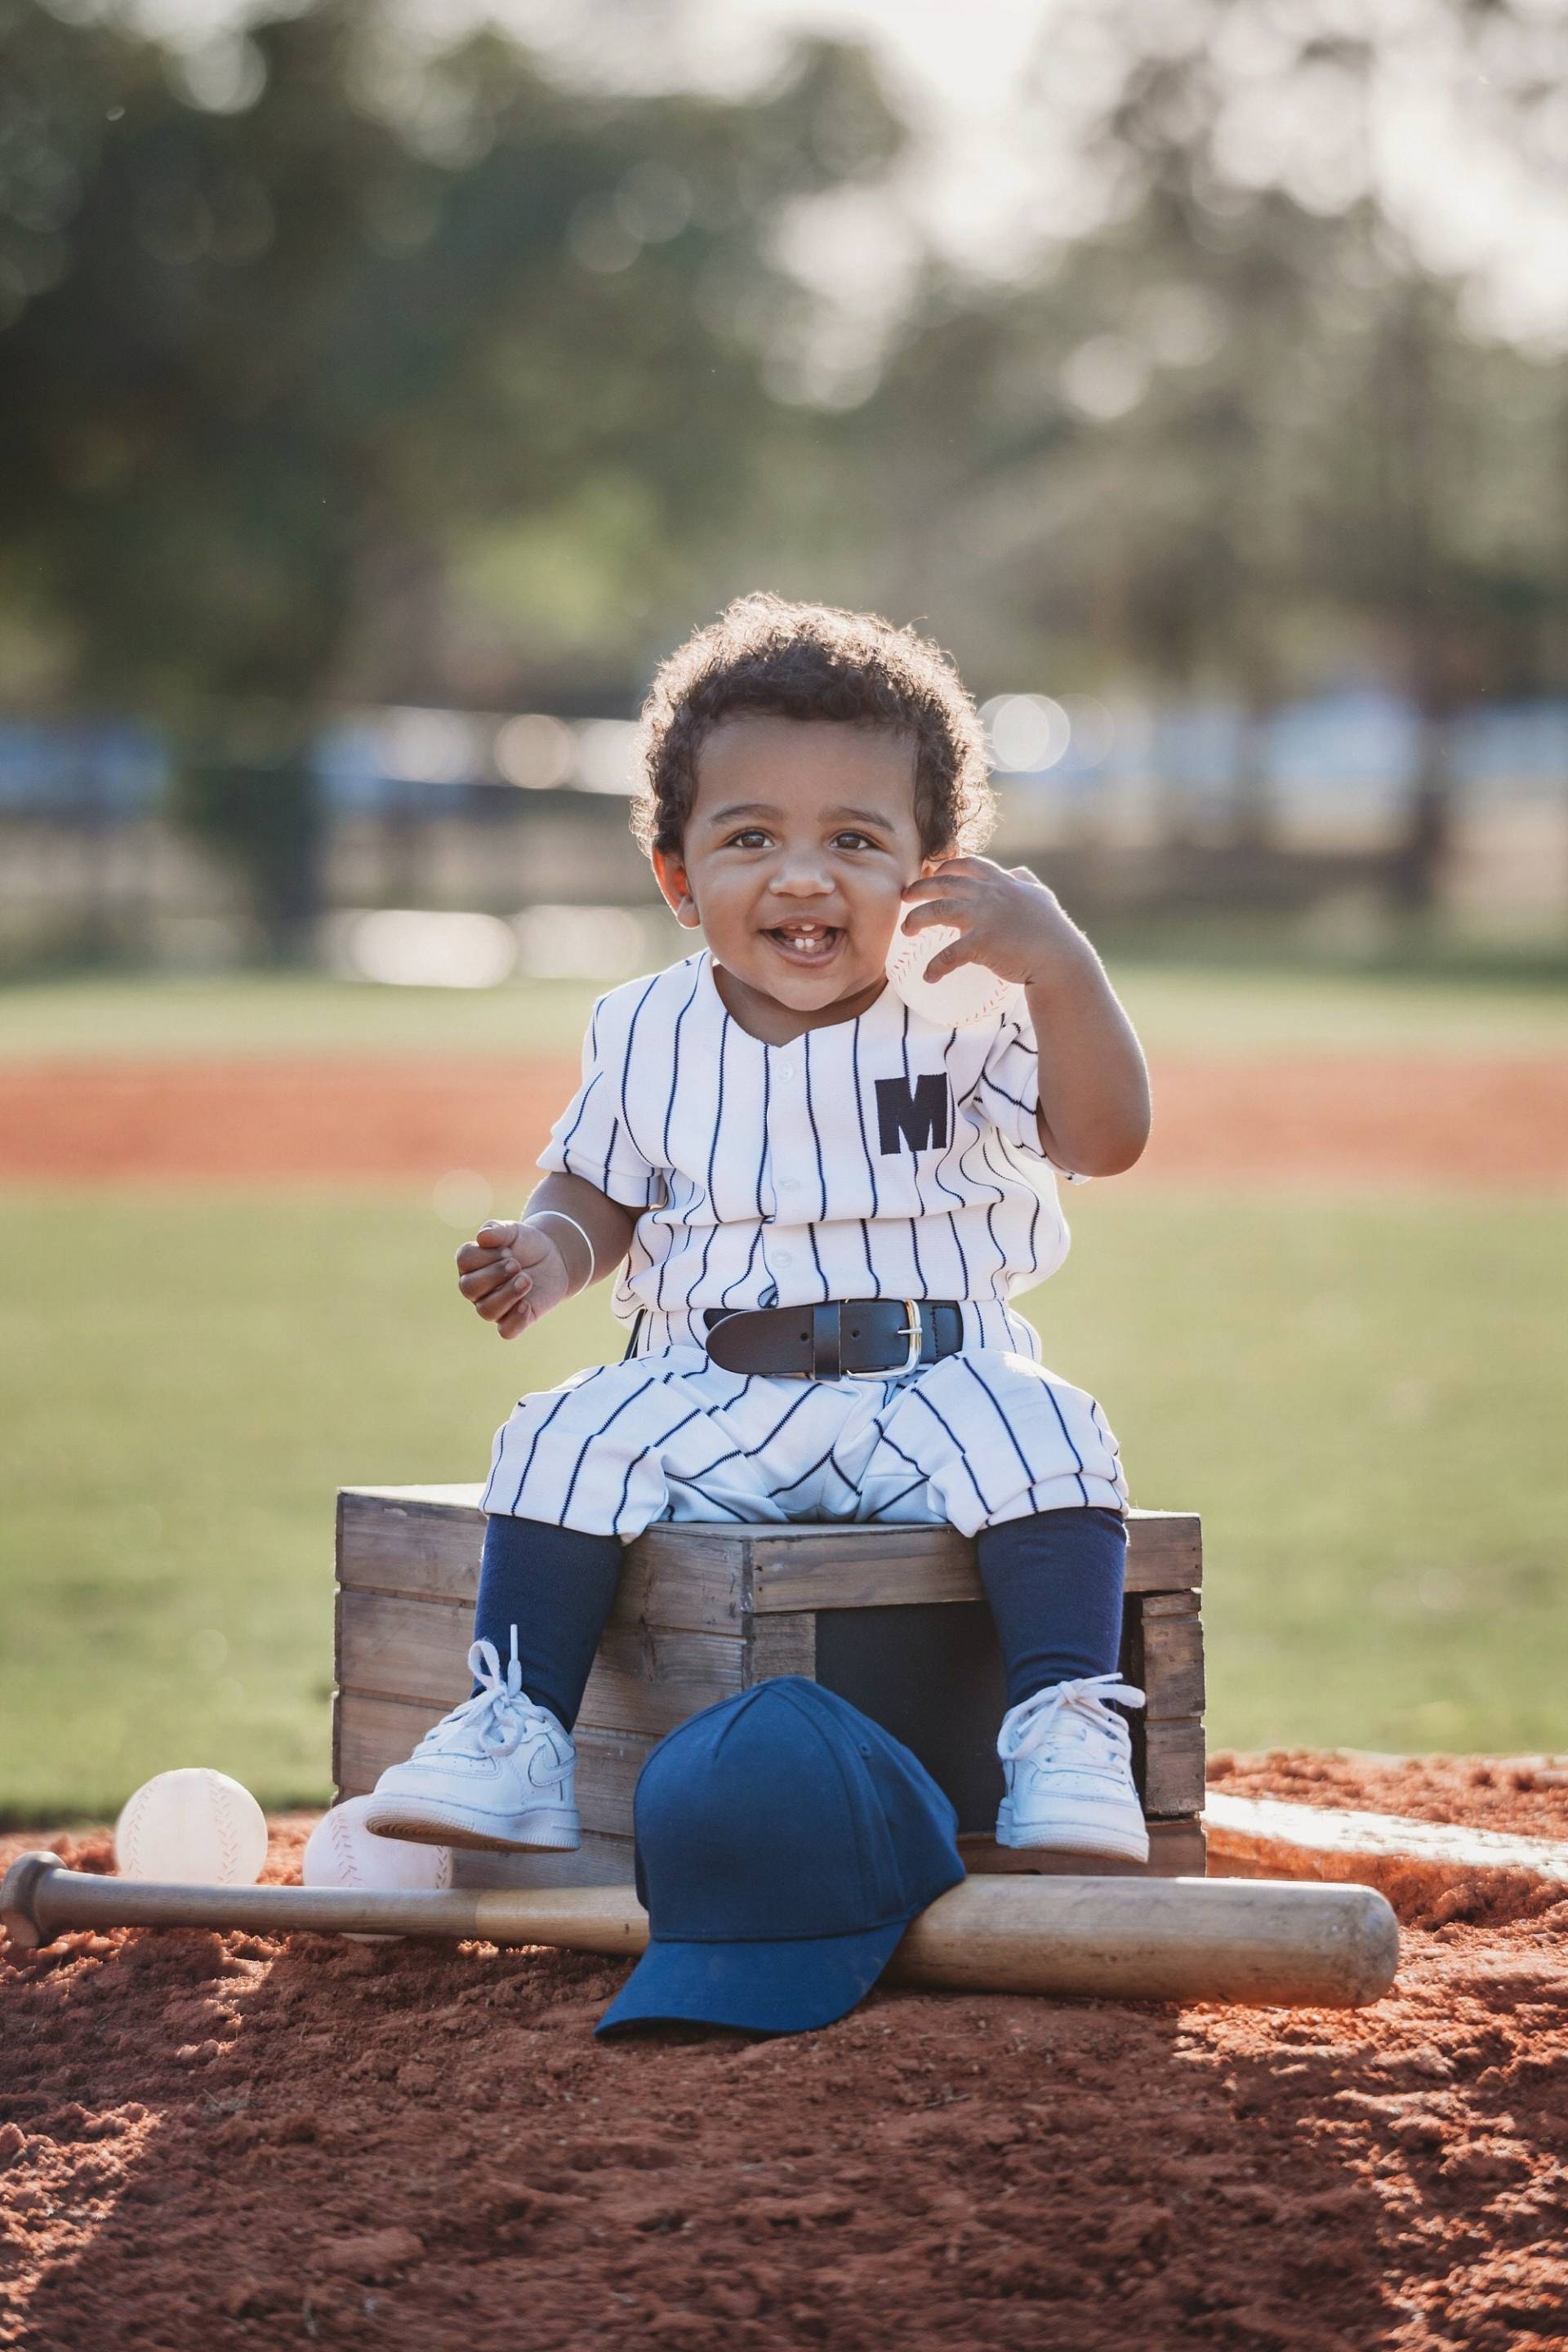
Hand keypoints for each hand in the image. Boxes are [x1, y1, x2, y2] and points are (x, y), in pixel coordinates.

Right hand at [455, 1219, 571, 1339]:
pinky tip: (527, 1305)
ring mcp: (494, 1306)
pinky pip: (506, 1331)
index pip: (465, 1260)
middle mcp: (477, 1288)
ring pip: (486, 1311)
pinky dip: (515, 1320)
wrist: (554, 1258)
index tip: (508, 1248)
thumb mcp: (514, 1231)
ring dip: (507, 1294)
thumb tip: (482, 1237)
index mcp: (471, 1264)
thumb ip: (497, 1230)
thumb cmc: (526, 1244)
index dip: (486, 1254)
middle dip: (494, 1274)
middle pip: (469, 1288)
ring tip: (527, 1280)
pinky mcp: (514, 1320)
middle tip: (516, 1264)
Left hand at [898, 857, 1080, 989]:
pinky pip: (949, 954)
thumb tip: (1018, 872)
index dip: (946, 866)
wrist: (1060, 959)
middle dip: (920, 888)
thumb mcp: (1041, 896)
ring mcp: (984, 917)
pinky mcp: (982, 943)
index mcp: (1002, 882)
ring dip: (916, 919)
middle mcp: (990, 894)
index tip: (932, 873)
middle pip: (944, 883)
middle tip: (904, 898)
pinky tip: (928, 976)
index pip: (968, 864)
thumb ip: (1026, 881)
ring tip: (906, 931)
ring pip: (937, 911)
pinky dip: (935, 966)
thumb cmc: (1052, 931)